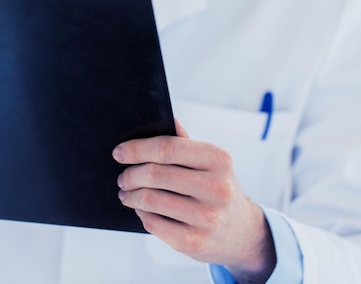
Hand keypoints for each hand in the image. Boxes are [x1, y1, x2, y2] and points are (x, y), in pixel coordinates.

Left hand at [113, 121, 275, 282]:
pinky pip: (153, 224)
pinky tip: (142, 210)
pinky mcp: (196, 242)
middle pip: (155, 174)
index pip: (168, 148)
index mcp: (218, 160)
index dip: (138, 149)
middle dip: (130, 175)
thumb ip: (184, 141)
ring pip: (150, 200)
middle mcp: (217, 188)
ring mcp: (208, 217)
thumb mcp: (210, 162)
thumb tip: (163, 118)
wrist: (241, 231)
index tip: (119, 152)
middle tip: (123, 177)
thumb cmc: (216, 188)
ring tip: (127, 193)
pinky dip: (142, 214)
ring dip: (131, 195)